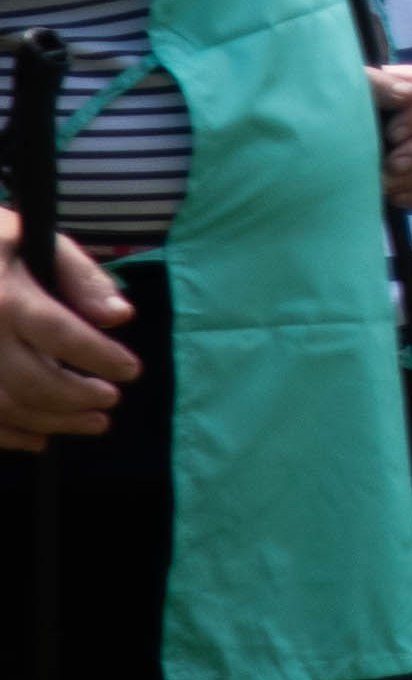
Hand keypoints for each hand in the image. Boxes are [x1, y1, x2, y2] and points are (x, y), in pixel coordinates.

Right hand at [0, 222, 136, 449]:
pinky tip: (40, 440)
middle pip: (33, 381)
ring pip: (6, 406)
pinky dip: (9, 436)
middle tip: (111, 399)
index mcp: (5, 296)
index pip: (62, 335)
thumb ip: (80, 276)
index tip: (131, 370)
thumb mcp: (33, 239)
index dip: (101, 358)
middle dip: (78, 397)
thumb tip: (121, 316)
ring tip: (93, 422)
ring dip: (53, 422)